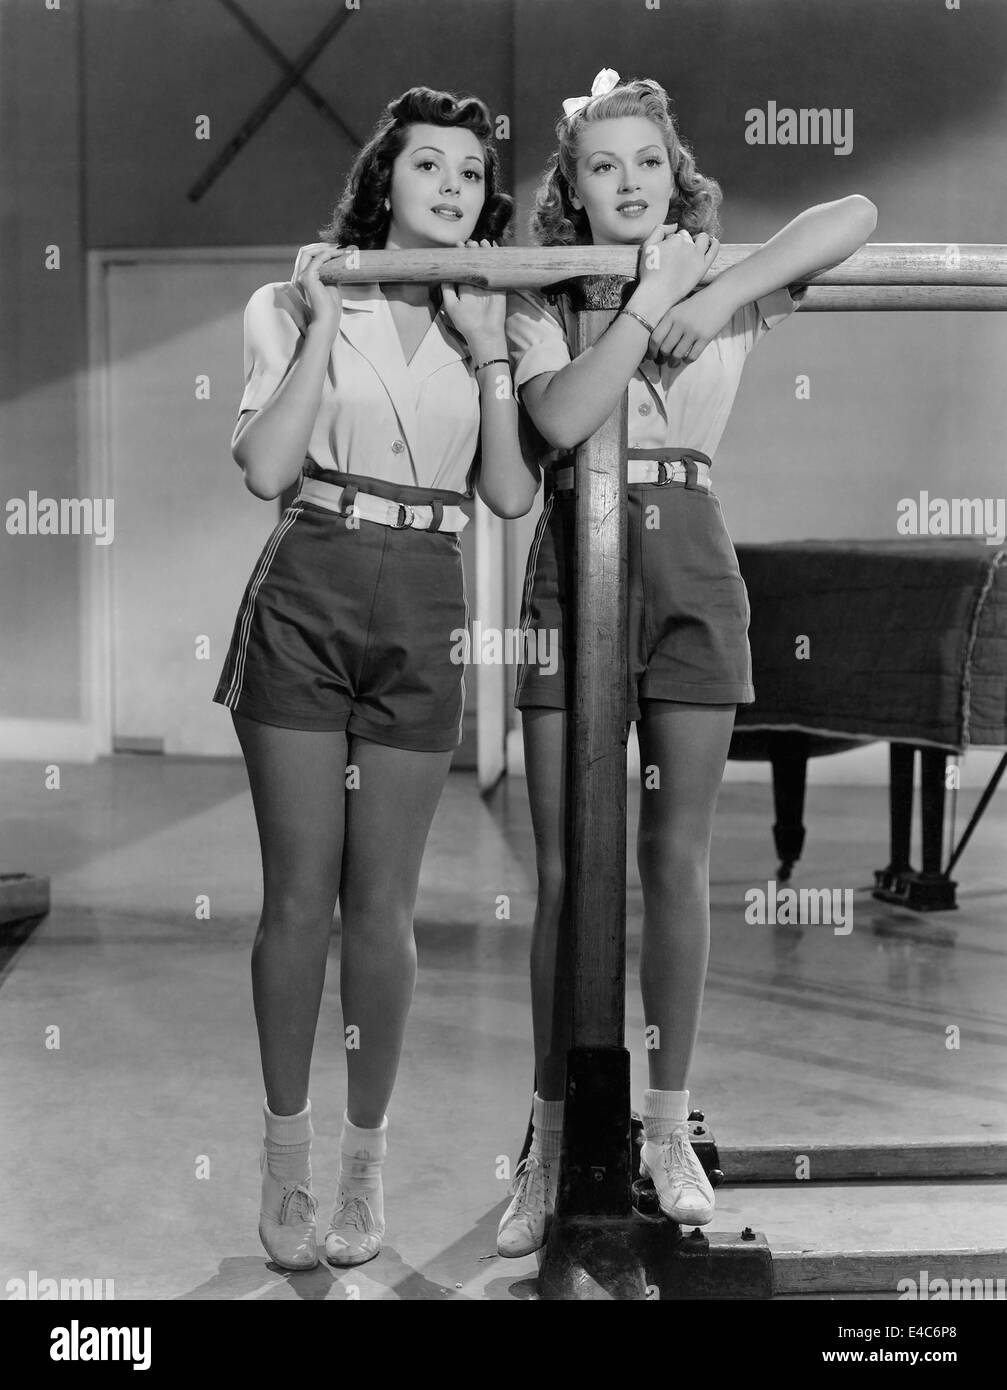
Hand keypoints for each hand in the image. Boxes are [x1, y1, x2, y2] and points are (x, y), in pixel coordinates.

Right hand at [292, 243, 348, 339]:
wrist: (327, 321)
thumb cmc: (329, 308)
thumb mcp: (330, 285)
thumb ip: (330, 273)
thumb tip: (338, 261)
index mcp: (302, 279)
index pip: (306, 257)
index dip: (319, 250)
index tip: (335, 249)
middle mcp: (298, 277)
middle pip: (304, 251)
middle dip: (321, 246)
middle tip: (337, 246)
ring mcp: (300, 277)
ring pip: (307, 252)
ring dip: (324, 248)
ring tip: (339, 249)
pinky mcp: (307, 278)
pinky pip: (316, 260)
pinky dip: (327, 254)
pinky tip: (338, 254)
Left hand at [440, 239, 506, 353]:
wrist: (484, 332)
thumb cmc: (465, 322)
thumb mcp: (450, 305)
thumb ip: (446, 289)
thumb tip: (442, 273)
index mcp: (464, 287)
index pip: (462, 267)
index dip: (460, 256)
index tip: (457, 246)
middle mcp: (476, 284)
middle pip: (474, 262)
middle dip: (471, 251)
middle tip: (469, 244)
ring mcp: (488, 284)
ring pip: (485, 263)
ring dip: (483, 251)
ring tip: (479, 243)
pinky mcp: (498, 285)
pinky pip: (497, 268)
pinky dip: (496, 256)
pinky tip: (492, 247)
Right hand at [634, 224, 719, 320]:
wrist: (656, 294)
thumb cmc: (649, 272)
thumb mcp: (647, 246)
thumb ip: (659, 230)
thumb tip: (674, 225)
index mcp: (676, 239)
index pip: (675, 235)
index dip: (669, 244)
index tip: (665, 255)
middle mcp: (688, 245)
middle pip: (687, 238)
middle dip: (681, 244)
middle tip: (673, 259)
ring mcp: (697, 256)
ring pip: (702, 239)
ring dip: (697, 240)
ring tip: (691, 250)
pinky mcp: (703, 267)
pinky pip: (714, 249)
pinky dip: (713, 243)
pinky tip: (711, 242)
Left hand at [649, 282, 731, 367]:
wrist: (721, 295)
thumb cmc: (699, 302)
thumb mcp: (680, 307)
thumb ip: (670, 321)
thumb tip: (659, 342)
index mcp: (671, 315)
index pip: (655, 338)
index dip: (651, 350)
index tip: (652, 355)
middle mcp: (680, 323)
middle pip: (665, 348)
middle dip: (662, 358)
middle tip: (662, 361)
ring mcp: (693, 331)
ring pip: (677, 354)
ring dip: (673, 362)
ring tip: (673, 363)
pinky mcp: (705, 337)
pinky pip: (692, 356)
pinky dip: (687, 360)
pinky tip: (686, 359)